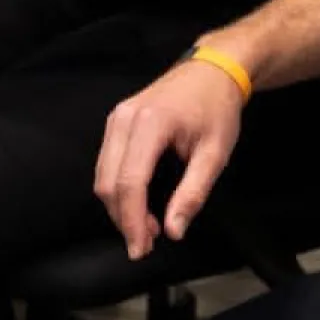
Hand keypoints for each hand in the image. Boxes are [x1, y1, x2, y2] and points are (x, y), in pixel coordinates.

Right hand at [95, 57, 246, 259]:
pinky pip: (107, 163)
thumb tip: (174, 230)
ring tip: (148, 227)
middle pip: (108, 182)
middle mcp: (125, 118)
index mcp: (151, 123)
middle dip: (124, 219)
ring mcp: (117, 118)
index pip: (130, 182)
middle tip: (147, 243)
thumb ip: (193, 193)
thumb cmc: (217, 107)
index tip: (142, 249)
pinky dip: (118, 190)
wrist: (212, 71)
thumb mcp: (215, 153)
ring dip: (119, 207)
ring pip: (102, 175)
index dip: (132, 221)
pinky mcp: (117, 121)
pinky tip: (139, 203)